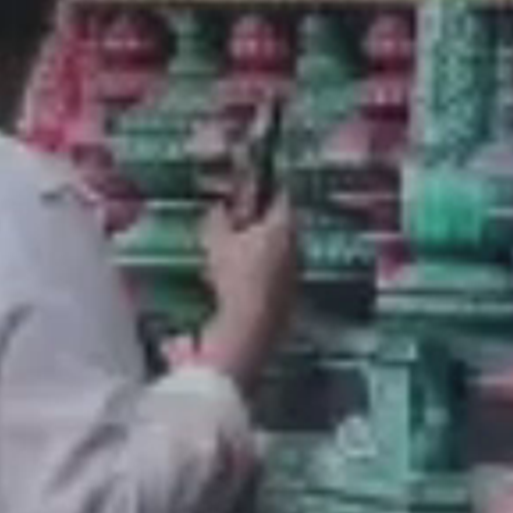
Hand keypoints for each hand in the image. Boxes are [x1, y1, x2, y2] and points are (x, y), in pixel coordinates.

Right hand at [197, 192, 302, 380]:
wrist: (248, 328)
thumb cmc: (235, 277)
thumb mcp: (216, 241)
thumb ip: (217, 218)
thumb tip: (217, 208)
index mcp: (284, 226)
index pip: (281, 196)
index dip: (266, 188)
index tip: (252, 185)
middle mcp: (296, 247)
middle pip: (281, 224)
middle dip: (259, 221)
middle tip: (238, 219)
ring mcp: (295, 274)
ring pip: (277, 251)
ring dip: (258, 248)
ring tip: (231, 251)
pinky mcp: (288, 298)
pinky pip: (273, 275)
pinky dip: (257, 272)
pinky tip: (235, 280)